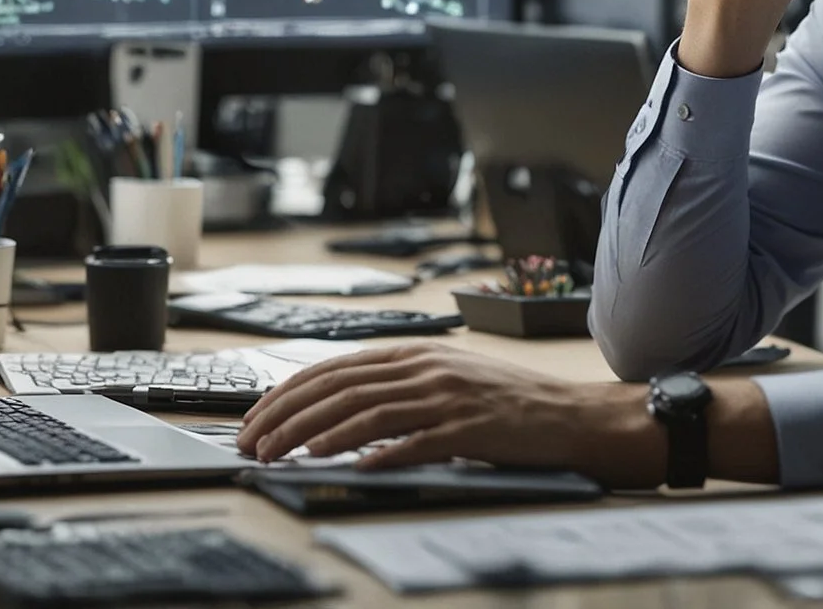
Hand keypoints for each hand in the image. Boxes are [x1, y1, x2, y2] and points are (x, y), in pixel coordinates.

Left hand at [236, 344, 662, 486]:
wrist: (569, 415)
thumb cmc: (505, 402)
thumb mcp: (446, 379)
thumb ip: (397, 388)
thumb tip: (336, 411)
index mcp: (417, 354)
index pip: (336, 368)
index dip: (289, 392)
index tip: (255, 417)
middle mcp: (428, 369)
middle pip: (341, 389)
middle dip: (288, 416)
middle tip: (253, 443)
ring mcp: (449, 397)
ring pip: (367, 413)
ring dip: (317, 437)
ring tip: (283, 456)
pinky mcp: (470, 428)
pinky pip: (416, 441)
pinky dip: (379, 453)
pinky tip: (350, 467)